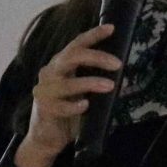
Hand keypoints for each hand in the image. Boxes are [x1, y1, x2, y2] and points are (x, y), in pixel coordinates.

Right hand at [20, 23, 120, 166]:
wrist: (46, 138)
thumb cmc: (68, 113)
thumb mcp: (83, 93)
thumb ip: (95, 82)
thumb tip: (122, 75)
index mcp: (60, 65)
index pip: (76, 45)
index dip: (93, 35)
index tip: (111, 28)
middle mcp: (50, 73)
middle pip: (71, 57)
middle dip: (96, 57)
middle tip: (117, 63)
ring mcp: (44, 91)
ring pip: (67, 83)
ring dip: (90, 83)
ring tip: (110, 86)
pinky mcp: (44, 109)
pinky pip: (61, 106)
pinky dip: (75, 106)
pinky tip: (86, 106)